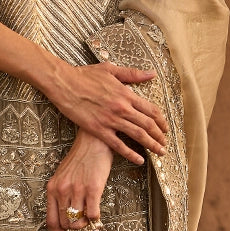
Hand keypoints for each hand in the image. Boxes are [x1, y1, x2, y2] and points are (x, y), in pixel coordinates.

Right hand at [45, 60, 167, 163]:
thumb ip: (132, 74)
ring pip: (137, 135)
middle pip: (148, 124)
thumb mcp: (111, 70)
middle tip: (165, 144)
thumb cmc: (85, 75)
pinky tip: (139, 160)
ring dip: (151, 145)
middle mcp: (121, 107)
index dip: (161, 121)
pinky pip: (118, 145)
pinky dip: (130, 153)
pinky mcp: (98, 129)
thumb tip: (151, 74)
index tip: (166, 128)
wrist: (64, 83)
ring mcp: (110, 119)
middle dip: (160, 136)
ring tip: (159, 152)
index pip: (151, 109)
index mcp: (126, 94)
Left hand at [46, 130, 114, 230]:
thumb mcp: (63, 176)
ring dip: (85, 223)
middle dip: (74, 228)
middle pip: (65, 224)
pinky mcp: (93, 188)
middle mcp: (62, 190)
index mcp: (52, 189)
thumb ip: (61, 195)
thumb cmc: (80, 160)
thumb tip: (66, 218)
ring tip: (89, 212)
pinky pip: (92, 214)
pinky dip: (95, 218)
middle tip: (82, 221)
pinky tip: (97, 211)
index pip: (50, 222)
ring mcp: (76, 190)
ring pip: (78, 221)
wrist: (94, 141)